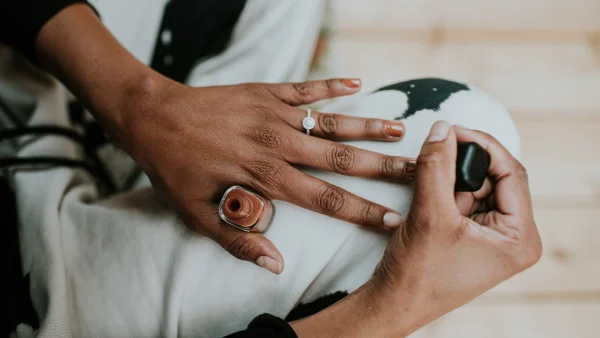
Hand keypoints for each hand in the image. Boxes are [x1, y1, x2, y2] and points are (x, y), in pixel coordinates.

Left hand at [35, 5, 413, 273]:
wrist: (151, 116)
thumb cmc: (174, 168)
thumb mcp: (197, 214)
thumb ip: (239, 240)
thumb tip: (276, 264)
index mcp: (265, 177)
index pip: (326, 199)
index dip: (363, 212)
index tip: (395, 220)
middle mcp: (277, 144)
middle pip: (341, 160)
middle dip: (383, 169)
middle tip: (418, 172)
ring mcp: (274, 114)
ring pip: (331, 122)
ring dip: (367, 128)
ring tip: (401, 132)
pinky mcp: (266, 91)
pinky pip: (305, 87)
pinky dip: (332, 84)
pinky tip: (357, 83)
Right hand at [291, 121, 541, 336]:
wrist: (394, 303)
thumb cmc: (417, 274)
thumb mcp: (429, 214)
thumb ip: (436, 166)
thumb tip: (442, 128)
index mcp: (520, 238)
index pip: (512, 173)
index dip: (482, 145)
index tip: (452, 129)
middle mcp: (513, 237)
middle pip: (495, 177)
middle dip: (462, 165)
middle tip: (435, 153)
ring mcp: (494, 237)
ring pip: (476, 186)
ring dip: (450, 178)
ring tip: (427, 185)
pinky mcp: (473, 236)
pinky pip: (464, 199)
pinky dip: (445, 190)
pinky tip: (428, 197)